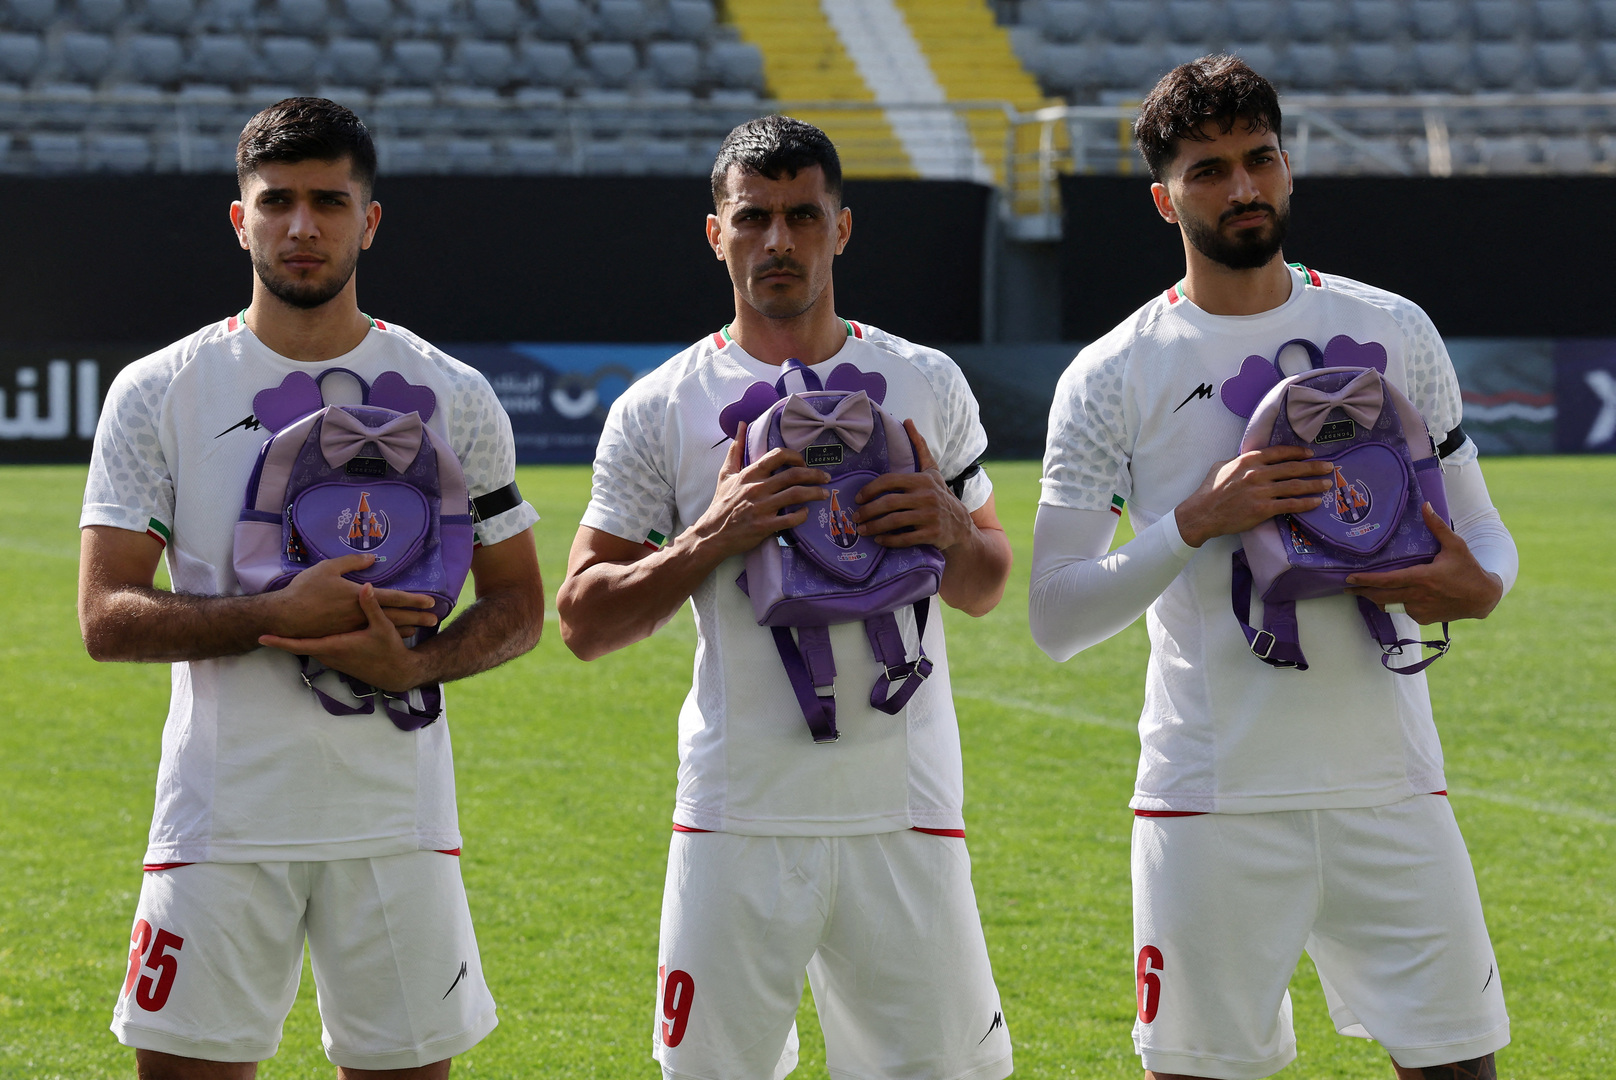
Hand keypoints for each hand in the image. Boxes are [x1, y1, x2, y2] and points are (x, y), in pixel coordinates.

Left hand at [259, 583, 424, 692]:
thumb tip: (364, 586)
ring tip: (280, 628)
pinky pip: (316, 649)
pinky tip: (307, 631)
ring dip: (295, 640)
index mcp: (335, 646)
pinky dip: (308, 641)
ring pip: (308, 647)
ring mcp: (332, 659)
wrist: (395, 673)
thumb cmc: (388, 650)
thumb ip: (371, 607)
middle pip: (299, 646)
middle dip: (283, 638)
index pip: (301, 645)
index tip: (262, 637)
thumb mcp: (382, 627)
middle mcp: (329, 655)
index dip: (281, 641)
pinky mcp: (337, 660)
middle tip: (265, 627)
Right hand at [269, 553, 438, 636]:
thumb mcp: (328, 568)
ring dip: (405, 627)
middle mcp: (360, 614)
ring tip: (421, 628)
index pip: (393, 598)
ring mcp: (354, 627)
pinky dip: (386, 634)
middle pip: (395, 616)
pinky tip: (395, 635)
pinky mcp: (345, 635)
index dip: (413, 599)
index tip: (431, 600)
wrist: (286, 617)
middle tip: (435, 618)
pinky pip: (372, 635)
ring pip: (385, 628)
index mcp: (359, 597)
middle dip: (417, 617)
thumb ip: (352, 562)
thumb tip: (372, 558)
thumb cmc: (306, 590)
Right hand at [688, 421, 830, 560]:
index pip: (777, 455)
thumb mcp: (726, 474)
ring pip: (796, 495)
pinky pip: (791, 519)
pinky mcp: (765, 526)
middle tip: (825, 477)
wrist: (712, 534)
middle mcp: (757, 488)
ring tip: (823, 493)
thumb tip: (742, 425)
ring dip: (815, 493)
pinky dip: (802, 515)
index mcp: (750, 474)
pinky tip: (805, 512)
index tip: (803, 463)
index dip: (795, 456)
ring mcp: (762, 508)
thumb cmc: (721, 503)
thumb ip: (736, 449)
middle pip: (794, 475)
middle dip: (815, 475)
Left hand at [852, 420, 974, 549]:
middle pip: (888, 503)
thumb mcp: (932, 471)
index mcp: (922, 479)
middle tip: (855, 517)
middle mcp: (926, 496)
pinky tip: (880, 541)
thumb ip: (920, 447)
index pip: (889, 481)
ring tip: (862, 530)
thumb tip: (908, 420)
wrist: (962, 526)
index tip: (858, 498)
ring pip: (894, 522)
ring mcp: (930, 516)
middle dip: (867, 511)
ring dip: (874, 527)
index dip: (870, 490)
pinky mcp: (932, 534)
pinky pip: (905, 539)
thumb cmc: (941, 495)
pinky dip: (889, 540)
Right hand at [1174, 445, 1335, 547]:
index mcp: (1249, 461)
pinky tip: (1315, 502)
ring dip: (1314, 485)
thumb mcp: (1222, 467)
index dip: (1298, 453)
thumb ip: (1240, 462)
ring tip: (1327, 484)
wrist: (1202, 513)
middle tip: (1329, 467)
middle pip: (1293, 468)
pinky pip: (1290, 505)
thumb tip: (1251, 460)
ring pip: (1295, 486)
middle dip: (1314, 467)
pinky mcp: (1263, 509)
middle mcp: (1258, 474)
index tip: (1310, 454)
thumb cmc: (1210, 490)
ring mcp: (1262, 492)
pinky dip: (1305, 503)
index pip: (1280, 453)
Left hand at [1345, 503, 1503, 622]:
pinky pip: (1403, 611)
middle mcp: (1418, 596)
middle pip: (1381, 596)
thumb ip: (1437, 526)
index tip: (1349, 578)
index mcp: (1423, 578)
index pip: (1387, 581)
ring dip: (1376, 599)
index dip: (1366, 580)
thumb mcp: (1455, 545)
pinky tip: (1392, 596)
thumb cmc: (1469, 569)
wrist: (1483, 598)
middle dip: (1362, 592)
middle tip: (1347, 587)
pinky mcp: (1424, 618)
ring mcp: (1420, 609)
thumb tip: (1426, 505)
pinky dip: (1396, 604)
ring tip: (1364, 591)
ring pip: (1389, 606)